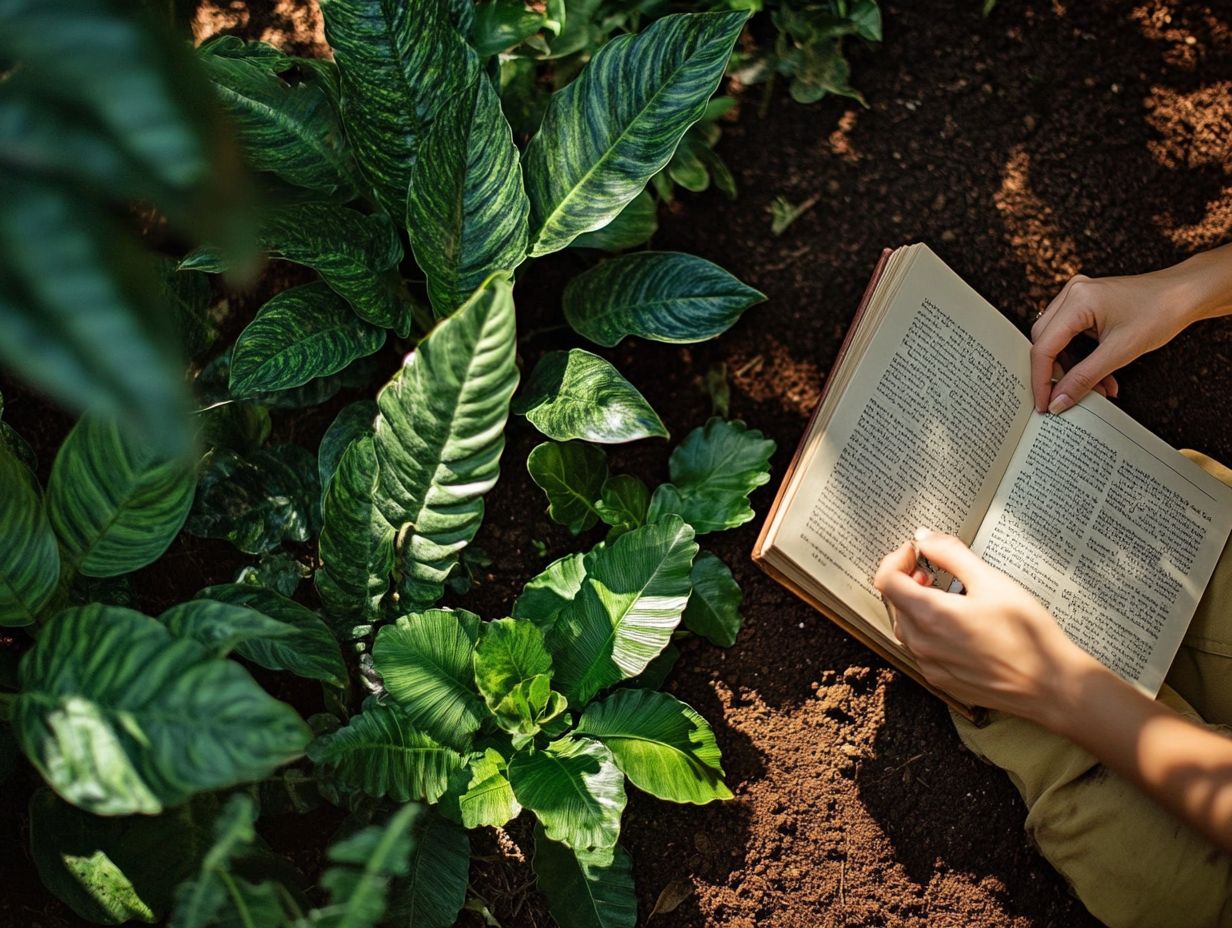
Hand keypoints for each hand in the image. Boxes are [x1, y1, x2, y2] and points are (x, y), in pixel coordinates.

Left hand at [872, 529, 1102, 724]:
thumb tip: (924, 537)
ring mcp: (930, 665)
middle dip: (909, 580)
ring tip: (948, 597)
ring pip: (906, 626)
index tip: (917, 552)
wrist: (1051, 686)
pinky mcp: (942, 680)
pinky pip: (921, 649)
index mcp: (930, 615)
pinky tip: (957, 626)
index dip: (897, 559)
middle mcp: (922, 644)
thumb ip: (952, 554)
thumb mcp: (992, 582)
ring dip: (918, 606)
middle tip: (936, 573)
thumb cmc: (1027, 633)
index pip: (885, 580)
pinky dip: (928, 630)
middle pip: (895, 602)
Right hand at [1030, 271, 1190, 414]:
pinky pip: (1072, 337)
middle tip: (1066, 399)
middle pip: (1046, 343)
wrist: (1185, 294)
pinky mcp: (1085, 304)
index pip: (1044, 347)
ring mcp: (1077, 297)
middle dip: (1059, 375)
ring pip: (1058, 342)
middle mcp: (1072, 294)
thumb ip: (1084, 378)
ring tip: (1098, 389)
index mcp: (1077, 300)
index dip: (1041, 380)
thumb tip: (1058, 401)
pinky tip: (1102, 376)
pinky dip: (1083, 359)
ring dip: (1074, 369)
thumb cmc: (1160, 312)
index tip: (1044, 404)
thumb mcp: (1121, 351)